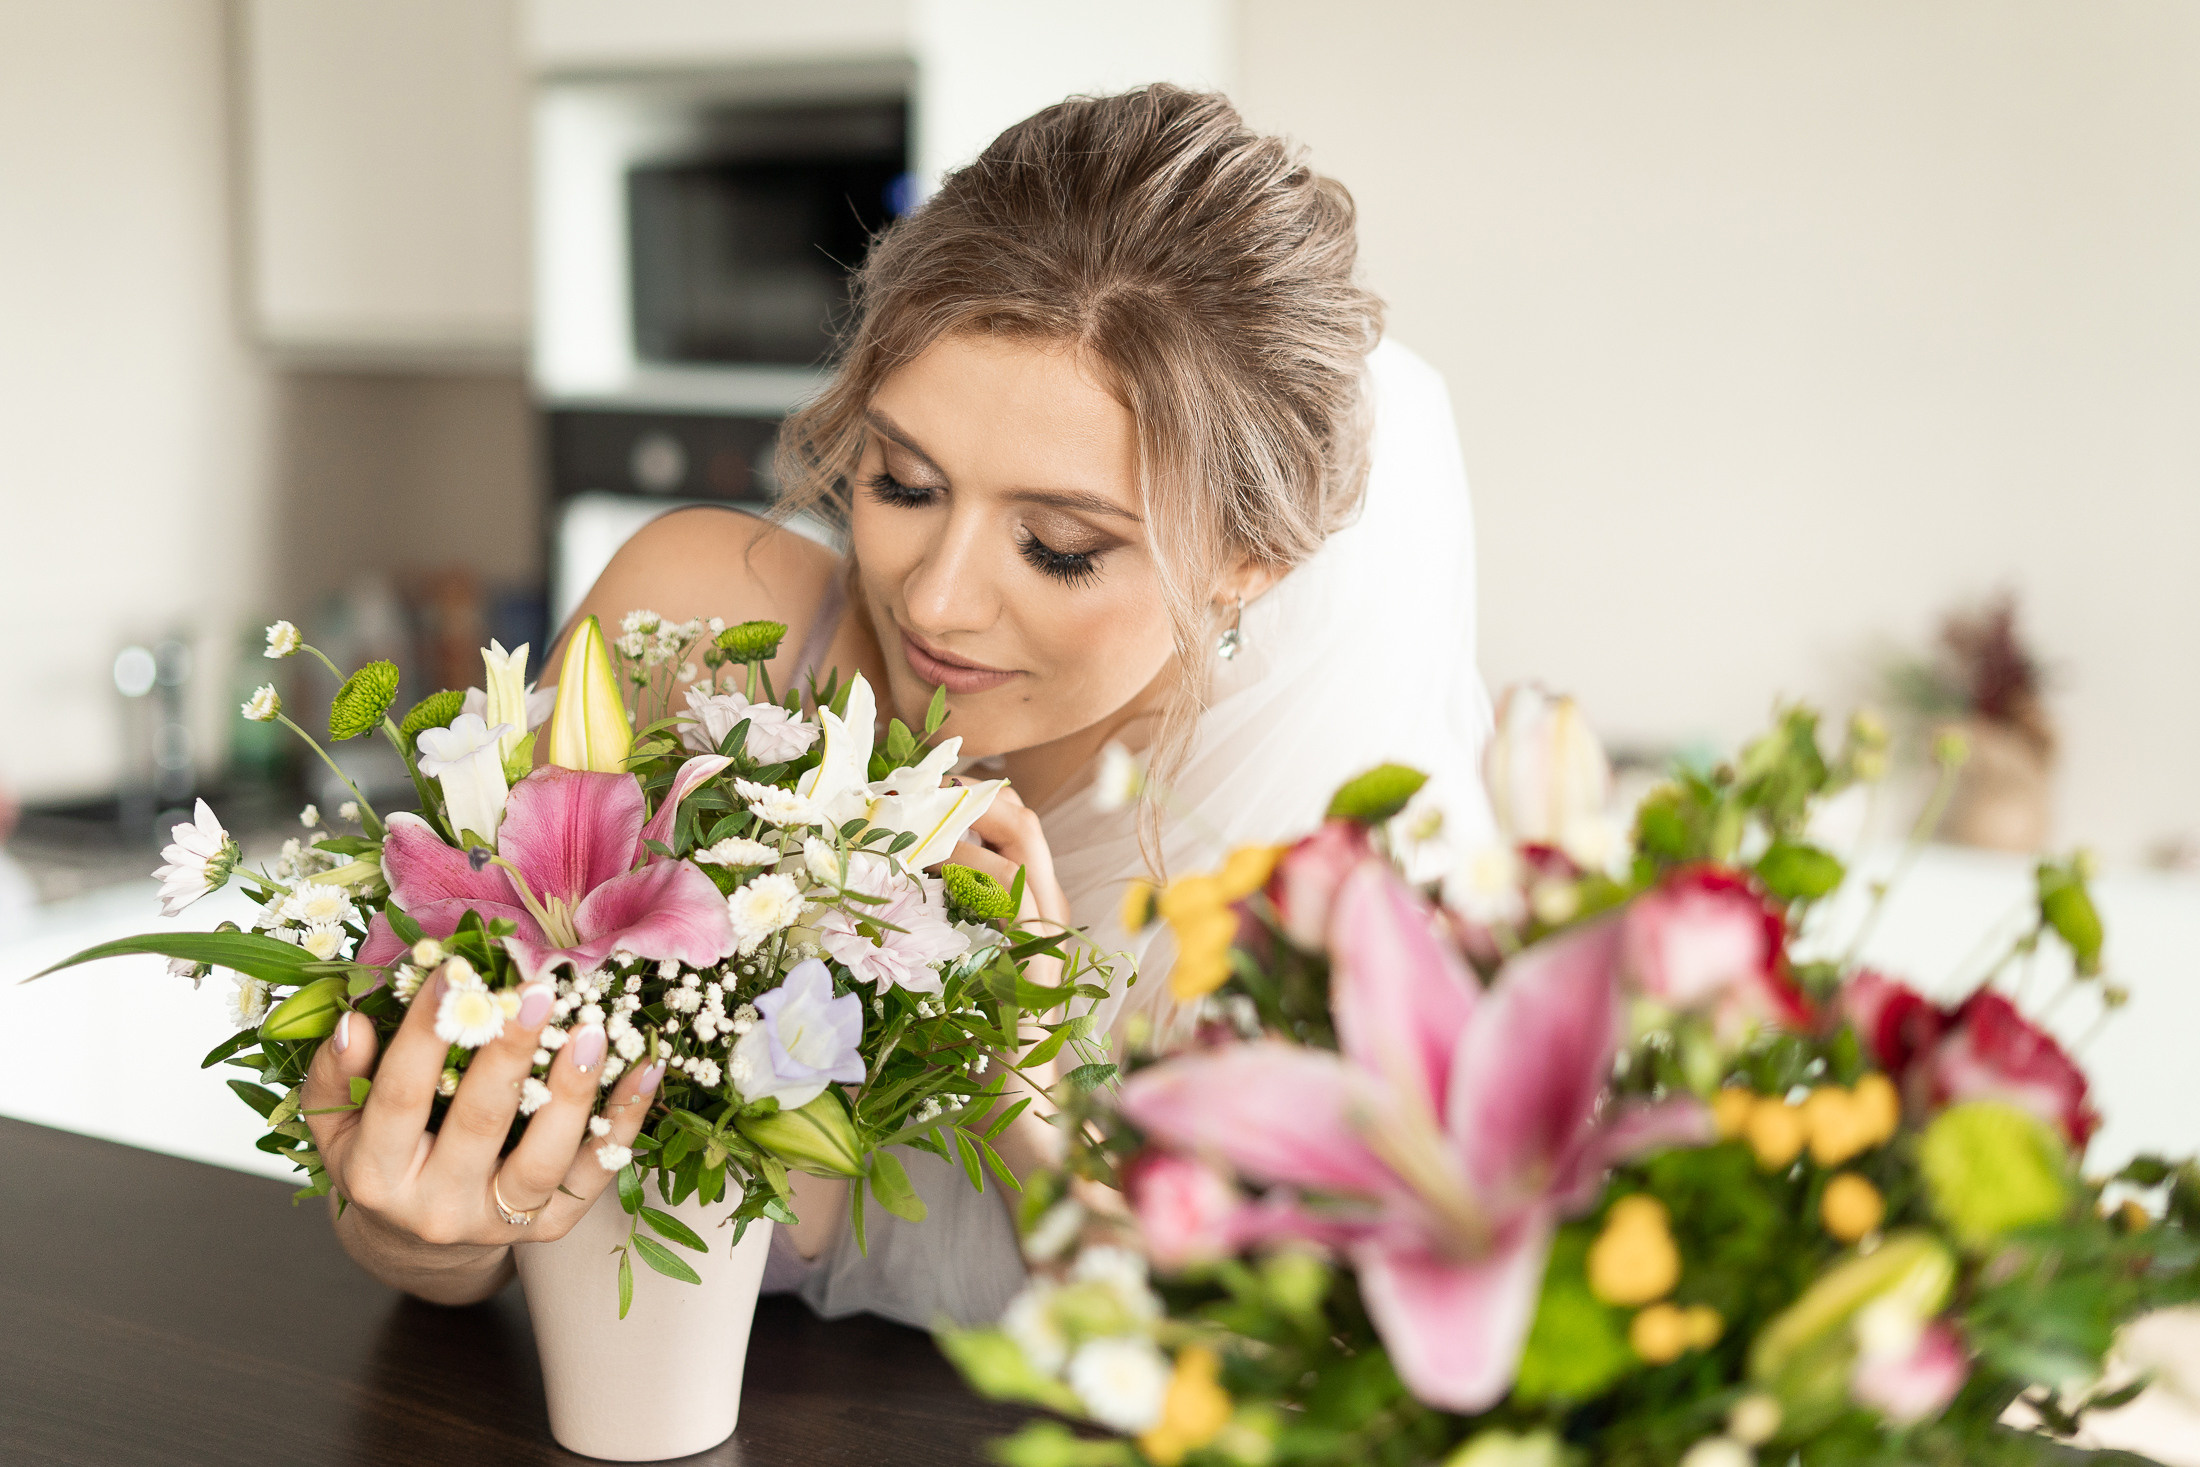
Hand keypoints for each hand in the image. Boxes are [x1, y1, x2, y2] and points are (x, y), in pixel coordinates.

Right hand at [300, 964, 661, 1289]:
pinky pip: (594, 1176)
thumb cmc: (381, 1159)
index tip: (453, 972)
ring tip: (593, 1031)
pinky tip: (645, 1069)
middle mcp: (435, 1207)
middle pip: (478, 1125)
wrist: (417, 1246)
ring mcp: (497, 1223)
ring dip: (574, 1092)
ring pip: (543, 1160)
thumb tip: (357, 1022)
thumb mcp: (338, 1125)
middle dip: (510, 1054)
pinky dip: (625, 1122)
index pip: (400, 1097)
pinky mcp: (549, 1229)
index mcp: (377, 1174)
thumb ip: (336, 1076)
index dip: (425, 1034)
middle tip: (537, 991)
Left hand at [941, 784, 1074, 1181]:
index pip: (1016, 830)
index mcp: (1030, 914)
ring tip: (914, 816)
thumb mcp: (946, 979)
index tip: (923, 787)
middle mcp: (1047, 916)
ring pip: (1023, 844)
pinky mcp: (1037, 962)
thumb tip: (876, 902)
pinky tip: (931, 867)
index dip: (975, 798)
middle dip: (972, 793)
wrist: (1015, 1120)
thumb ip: (930, 938)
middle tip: (918, 786)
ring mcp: (1047, 936)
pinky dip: (972, 867)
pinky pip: (1012, 893)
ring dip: (964, 820)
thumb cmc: (975, 1059)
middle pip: (1025, 822)